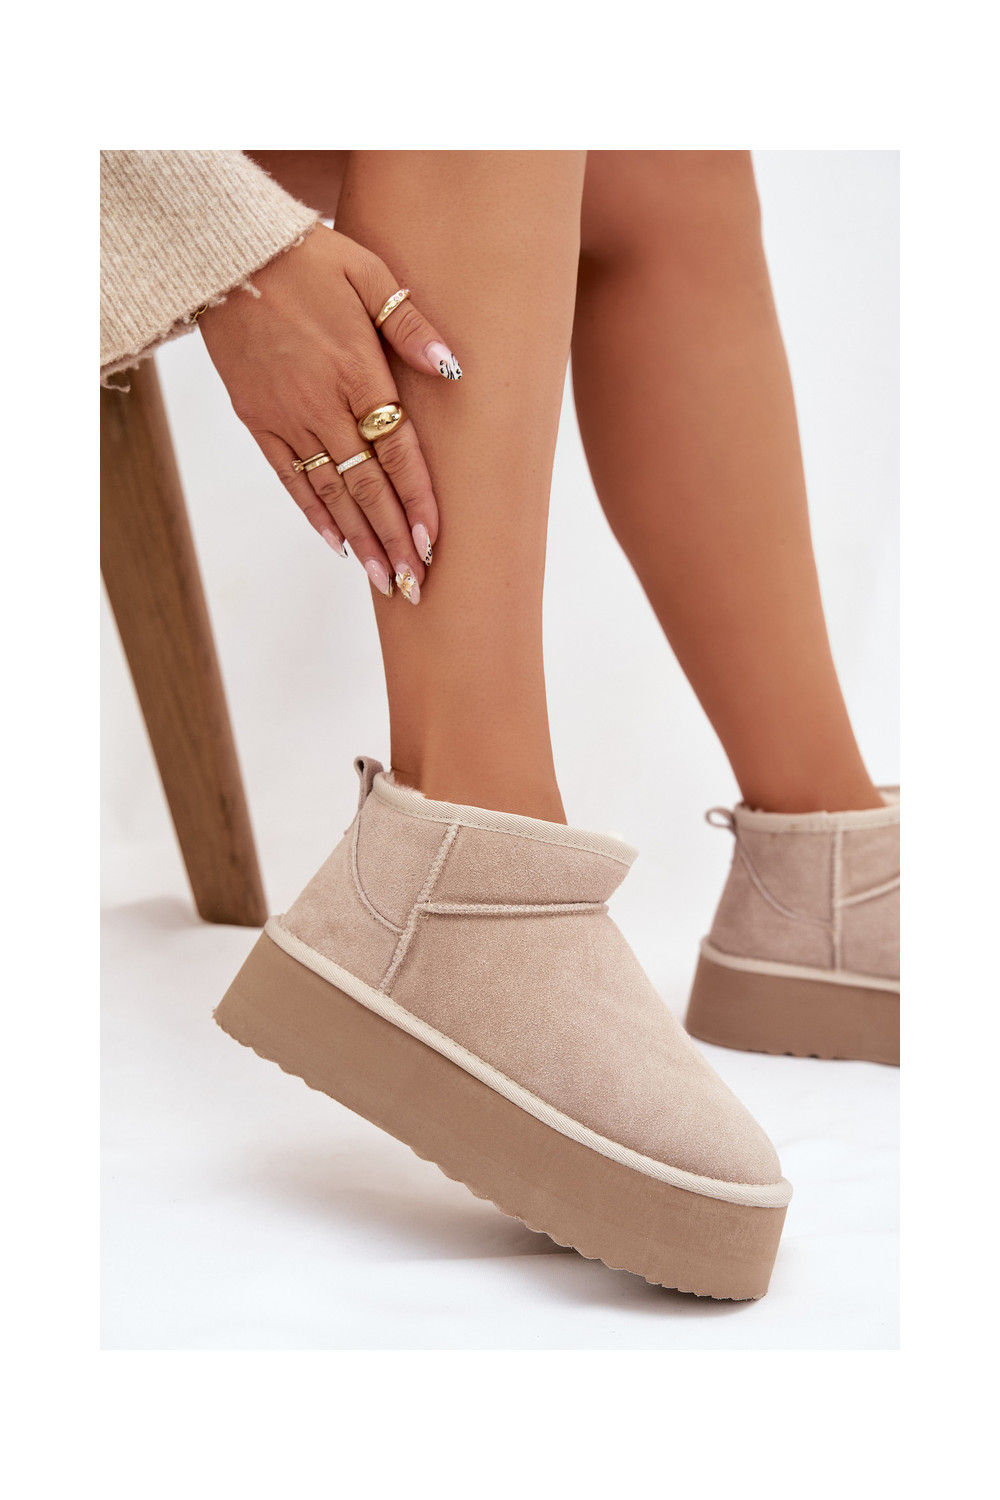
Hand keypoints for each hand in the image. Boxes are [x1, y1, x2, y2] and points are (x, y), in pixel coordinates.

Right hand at [197, 224, 461, 602]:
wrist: (226, 256)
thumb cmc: (307, 259)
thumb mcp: (368, 272)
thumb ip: (410, 325)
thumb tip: (452, 370)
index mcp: (357, 373)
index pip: (396, 451)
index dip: (416, 501)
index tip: (433, 544)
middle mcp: (322, 405)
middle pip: (366, 486)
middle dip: (393, 539)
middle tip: (416, 586)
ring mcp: (287, 418)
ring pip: (330, 492)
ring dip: (360, 540)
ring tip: (385, 580)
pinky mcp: (258, 422)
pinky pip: (290, 478)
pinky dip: (314, 514)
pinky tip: (337, 545)